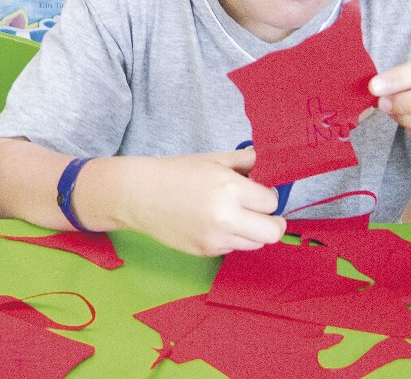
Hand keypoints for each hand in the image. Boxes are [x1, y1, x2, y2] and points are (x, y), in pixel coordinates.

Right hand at [87, 149, 284, 256]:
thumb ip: (244, 160)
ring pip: (256, 243)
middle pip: (273, 232)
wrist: (138, 195)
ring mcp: (216, 238)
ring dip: (253, 231)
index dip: (268, 196)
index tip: (260, 192)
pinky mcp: (206, 251)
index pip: (272, 202)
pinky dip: (232, 238)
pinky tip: (214, 224)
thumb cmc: (174, 172)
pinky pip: (233, 248)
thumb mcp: (212, 159)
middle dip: (272, 221)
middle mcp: (227, 216)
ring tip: (236, 217)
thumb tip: (267, 162)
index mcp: (231, 188)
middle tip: (262, 213)